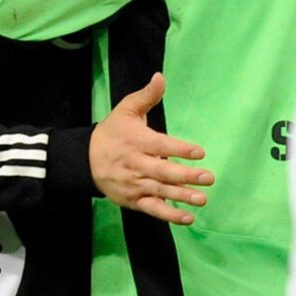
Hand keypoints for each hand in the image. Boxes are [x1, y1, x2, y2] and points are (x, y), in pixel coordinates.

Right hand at [89, 72, 213, 224]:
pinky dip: (169, 215)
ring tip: (202, 199)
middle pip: (163, 171)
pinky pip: (152, 209)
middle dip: (186, 176)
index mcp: (136, 141)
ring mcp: (134, 184)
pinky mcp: (133, 200)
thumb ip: (147, 95)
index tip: (200, 152)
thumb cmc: (113, 131)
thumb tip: (161, 76)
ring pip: (160, 191)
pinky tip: (188, 218)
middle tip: (209, 177)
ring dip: (182, 196)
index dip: (180, 149)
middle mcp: (136, 164)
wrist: (85, 159)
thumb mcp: (127, 109)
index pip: (161, 145)